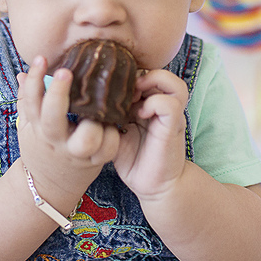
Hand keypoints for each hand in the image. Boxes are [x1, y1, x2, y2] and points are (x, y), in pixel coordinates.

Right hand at [15, 56, 118, 200]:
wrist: (48, 186)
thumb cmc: (41, 148)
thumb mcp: (29, 126)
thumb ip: (28, 99)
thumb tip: (24, 73)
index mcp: (38, 128)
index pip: (32, 101)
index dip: (36, 80)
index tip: (42, 59)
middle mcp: (56, 140)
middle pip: (53, 118)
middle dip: (58, 95)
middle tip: (66, 73)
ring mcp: (76, 153)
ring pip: (87, 138)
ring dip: (93, 120)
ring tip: (98, 105)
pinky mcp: (96, 162)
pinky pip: (108, 148)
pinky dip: (113, 135)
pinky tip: (112, 121)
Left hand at [111, 69, 189, 200]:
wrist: (154, 187)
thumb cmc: (134, 160)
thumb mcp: (116, 132)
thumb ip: (109, 115)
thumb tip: (86, 101)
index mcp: (151, 105)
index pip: (147, 74)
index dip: (130, 74)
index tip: (111, 85)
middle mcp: (164, 107)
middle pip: (162, 73)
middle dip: (140, 74)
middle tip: (122, 87)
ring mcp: (172, 116)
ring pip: (173, 83)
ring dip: (153, 84)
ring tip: (135, 95)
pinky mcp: (173, 127)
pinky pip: (169, 104)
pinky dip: (154, 103)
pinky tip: (140, 114)